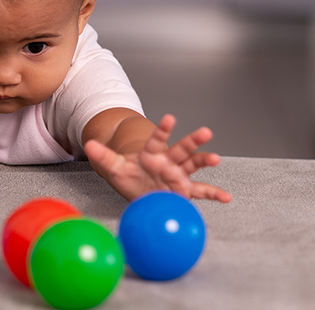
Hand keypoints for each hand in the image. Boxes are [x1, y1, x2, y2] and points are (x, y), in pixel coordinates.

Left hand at [85, 114, 231, 202]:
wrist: (139, 188)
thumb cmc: (130, 175)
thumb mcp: (114, 167)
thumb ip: (104, 156)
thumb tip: (88, 143)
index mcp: (152, 152)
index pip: (158, 139)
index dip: (164, 129)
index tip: (170, 118)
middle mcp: (168, 161)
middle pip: (182, 148)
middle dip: (193, 140)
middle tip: (206, 131)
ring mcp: (178, 174)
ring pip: (193, 165)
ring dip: (205, 161)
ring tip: (216, 158)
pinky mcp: (184, 190)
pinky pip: (201, 191)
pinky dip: (214, 194)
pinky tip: (227, 197)